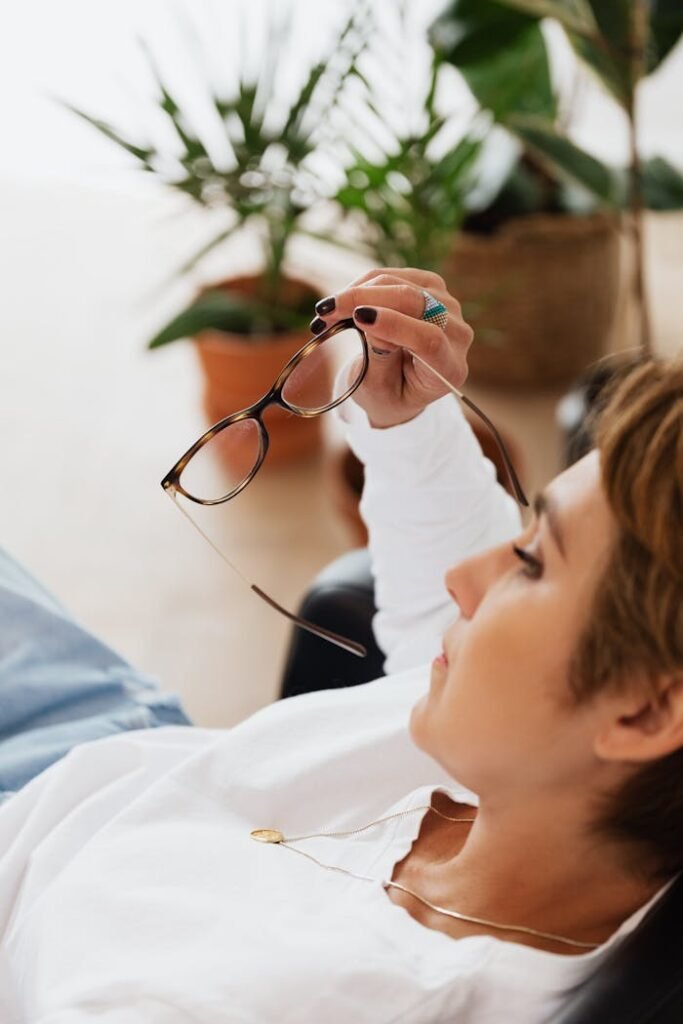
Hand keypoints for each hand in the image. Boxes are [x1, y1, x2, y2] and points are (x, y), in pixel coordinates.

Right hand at [310, 268, 473, 427]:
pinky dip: (366, 284)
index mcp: (450, 369)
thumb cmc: (389, 394)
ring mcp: (448, 307)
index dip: (394, 325)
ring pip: (403, 283)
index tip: (359, 318)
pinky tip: (346, 301)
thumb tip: (371, 318)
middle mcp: (458, 335)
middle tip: (327, 311)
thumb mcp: (379, 390)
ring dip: (360, 292)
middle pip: (417, 303)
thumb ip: (380, 359)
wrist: (401, 386)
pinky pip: (396, 275)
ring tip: (330, 311)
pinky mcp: (433, 288)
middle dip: (367, 300)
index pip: (429, 340)